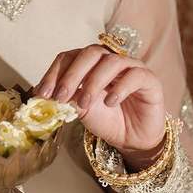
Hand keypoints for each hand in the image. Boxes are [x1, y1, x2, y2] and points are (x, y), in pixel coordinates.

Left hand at [34, 44, 165, 159]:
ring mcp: (131, 67)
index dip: (54, 73)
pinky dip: (120, 88)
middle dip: (71, 75)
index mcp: (90, 63)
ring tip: (84, 104)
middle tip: (60, 97)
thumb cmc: (106, 119)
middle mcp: (110, 60)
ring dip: (93, 83)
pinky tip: (110, 102)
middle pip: (90, 53)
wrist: (132, 139)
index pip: (69, 57)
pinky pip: (135, 75)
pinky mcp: (149, 79)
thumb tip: (45, 95)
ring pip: (111, 61)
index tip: (43, 94)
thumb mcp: (80, 109)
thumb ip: (66, 98)